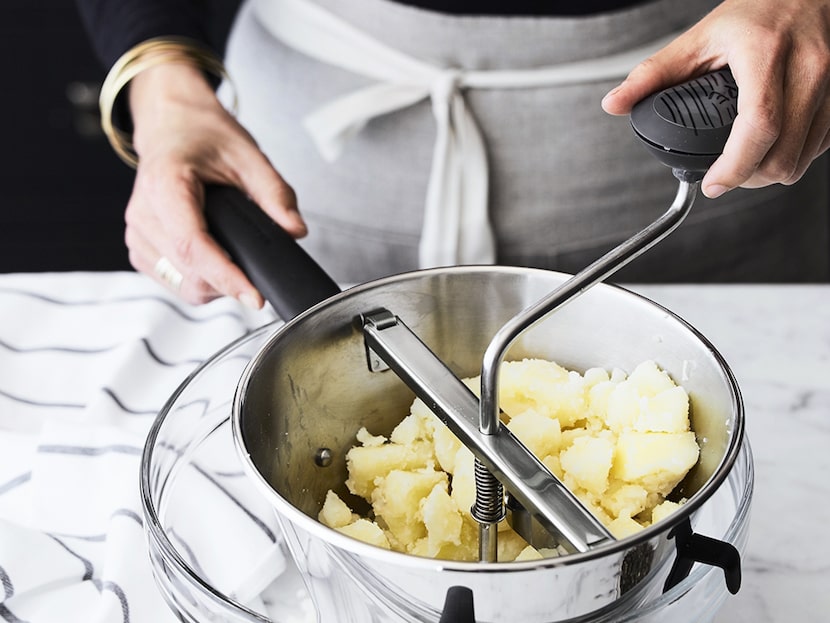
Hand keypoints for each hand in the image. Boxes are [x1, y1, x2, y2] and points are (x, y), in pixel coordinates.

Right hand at [125, 62, 306, 306]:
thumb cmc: (203, 136)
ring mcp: (137, 233)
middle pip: (188, 274)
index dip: (226, 276)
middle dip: (228, 283)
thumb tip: (295, 231)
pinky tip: (215, 260)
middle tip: (257, 270)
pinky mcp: (140, 248)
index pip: (192, 245)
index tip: (255, 296)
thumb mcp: (248, 155)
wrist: (171, 126)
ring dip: (215, 286)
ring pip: (181, 286)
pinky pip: (172, 282)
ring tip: (235, 260)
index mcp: (166, 184)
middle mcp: (143, 213)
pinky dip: (199, 281)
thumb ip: (275, 194)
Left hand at [602, 0, 829, 197]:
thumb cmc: (756, 11)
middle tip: (725, 177)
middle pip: (784, 151)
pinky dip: (795, 157)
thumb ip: (653, 74)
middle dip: (750, 178)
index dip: (735, 166)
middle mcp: (808, 67)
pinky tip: (772, 149)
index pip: (758, 125)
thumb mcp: (699, 37)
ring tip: (745, 166)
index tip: (713, 183)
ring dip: (773, 172)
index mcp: (765, 54)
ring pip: (805, 155)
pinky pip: (822, 144)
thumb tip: (615, 103)